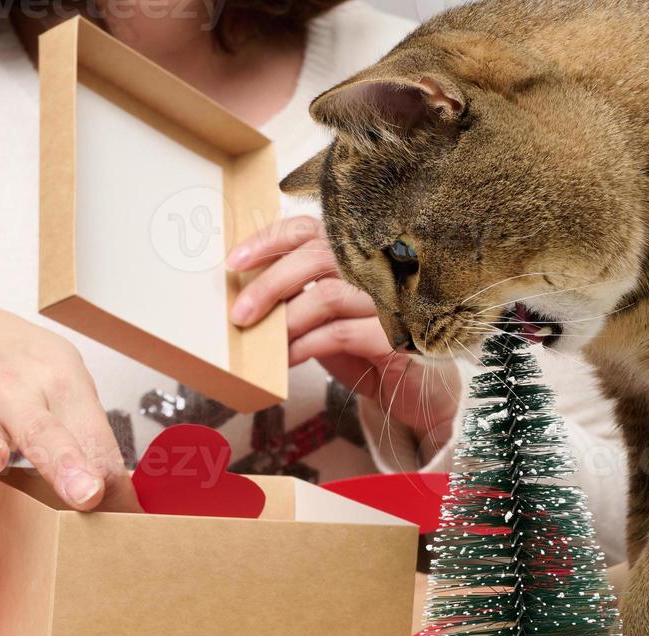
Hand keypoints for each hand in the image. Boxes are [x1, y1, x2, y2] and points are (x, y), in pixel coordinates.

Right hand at [0, 300, 136, 510]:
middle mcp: (14, 390)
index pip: (93, 436)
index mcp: (59, 378)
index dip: (111, 480)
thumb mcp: (58, 375)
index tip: (127, 515)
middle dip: (65, 462)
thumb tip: (119, 496)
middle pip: (43, 431)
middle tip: (86, 493)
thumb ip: (84, 433)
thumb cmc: (13, 364)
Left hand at [226, 216, 460, 445]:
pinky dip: (306, 347)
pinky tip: (288, 360)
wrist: (415, 394)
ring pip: (327, 295)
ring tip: (266, 344)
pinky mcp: (399, 334)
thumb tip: (244, 292)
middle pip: (316, 256)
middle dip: (270, 285)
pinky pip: (340, 333)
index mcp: (358, 255)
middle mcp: (380, 267)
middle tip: (240, 315)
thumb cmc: (367, 349)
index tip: (234, 262)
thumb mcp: (328, 316)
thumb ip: (299, 294)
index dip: (269, 240)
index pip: (310, 229)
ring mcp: (393, 298)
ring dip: (287, 321)